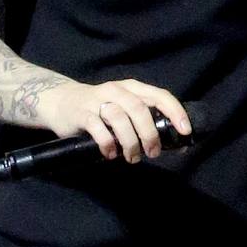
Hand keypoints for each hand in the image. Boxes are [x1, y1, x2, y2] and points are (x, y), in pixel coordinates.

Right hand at [37, 79, 190, 161]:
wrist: (61, 102)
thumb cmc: (101, 109)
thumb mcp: (124, 108)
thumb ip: (145, 122)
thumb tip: (176, 144)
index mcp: (132, 88)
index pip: (159, 95)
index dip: (175, 111)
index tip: (185, 131)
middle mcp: (116, 90)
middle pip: (139, 108)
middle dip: (150, 133)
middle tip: (153, 153)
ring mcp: (97, 100)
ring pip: (119, 118)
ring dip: (130, 142)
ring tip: (132, 158)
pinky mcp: (81, 113)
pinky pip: (97, 128)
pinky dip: (108, 143)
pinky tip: (111, 154)